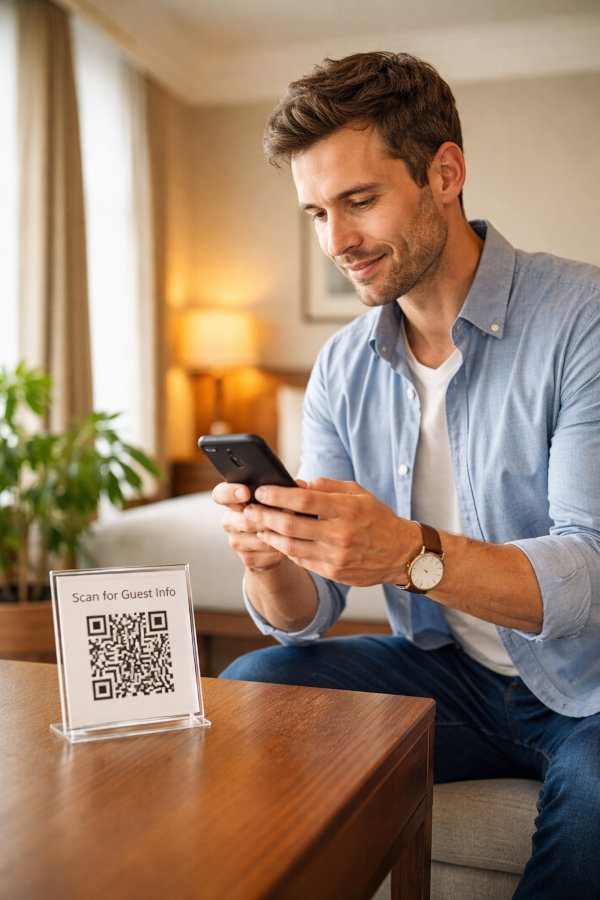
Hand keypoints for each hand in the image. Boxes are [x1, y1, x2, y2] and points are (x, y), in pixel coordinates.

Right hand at [212, 480, 307, 571]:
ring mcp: (236, 542)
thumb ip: (283, 489)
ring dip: (280, 533)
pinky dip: (283, 548)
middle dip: (270, 516)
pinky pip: (268, 553)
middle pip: (246, 520)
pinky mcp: (247, 558)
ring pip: (260, 538)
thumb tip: (299, 485)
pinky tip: (293, 542)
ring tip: (297, 527)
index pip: (221, 494)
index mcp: (232, 500)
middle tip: (290, 510)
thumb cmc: (273, 513)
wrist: (271, 544)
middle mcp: (230, 521)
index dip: (231, 492)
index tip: (246, 491)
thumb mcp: (275, 498)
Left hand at [243, 478, 421, 585]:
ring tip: (256, 524)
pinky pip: (301, 560)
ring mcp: (336, 556)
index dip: (277, 496)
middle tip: (248, 509)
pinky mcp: (334, 572)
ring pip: (291, 546)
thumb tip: (295, 484)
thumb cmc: (376, 518)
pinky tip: (274, 540)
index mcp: (347, 509)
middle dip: (264, 516)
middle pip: (291, 526)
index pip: (303, 501)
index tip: (261, 491)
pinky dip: (284, 550)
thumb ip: (326, 487)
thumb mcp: (357, 494)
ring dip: (269, 535)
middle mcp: (341, 534)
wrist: (401, 554)